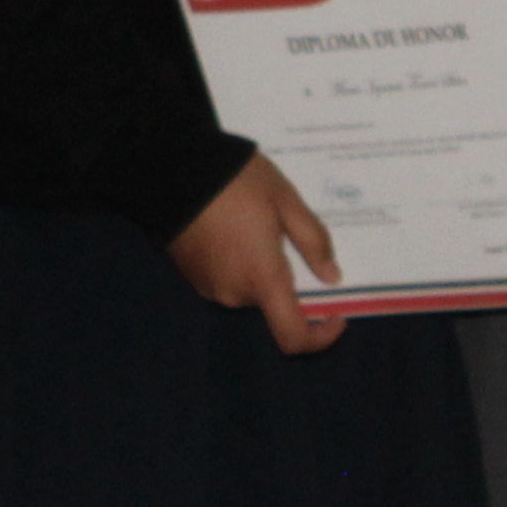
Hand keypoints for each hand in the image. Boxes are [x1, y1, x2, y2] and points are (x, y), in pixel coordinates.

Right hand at [169, 151, 344, 352]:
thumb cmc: (236, 182)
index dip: (319, 337)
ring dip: (259, 268)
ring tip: (254, 224)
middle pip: (270, 303)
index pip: (292, 337)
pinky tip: (231, 228)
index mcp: (262, 279)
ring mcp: (208, 286)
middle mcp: (234, 293)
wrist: (172, 168)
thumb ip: (314, 241)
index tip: (335, 314)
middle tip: (284, 234)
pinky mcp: (190, 275)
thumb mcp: (285, 200)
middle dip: (284, 278)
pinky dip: (236, 263)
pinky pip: (225, 279)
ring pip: (248, 289)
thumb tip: (331, 276)